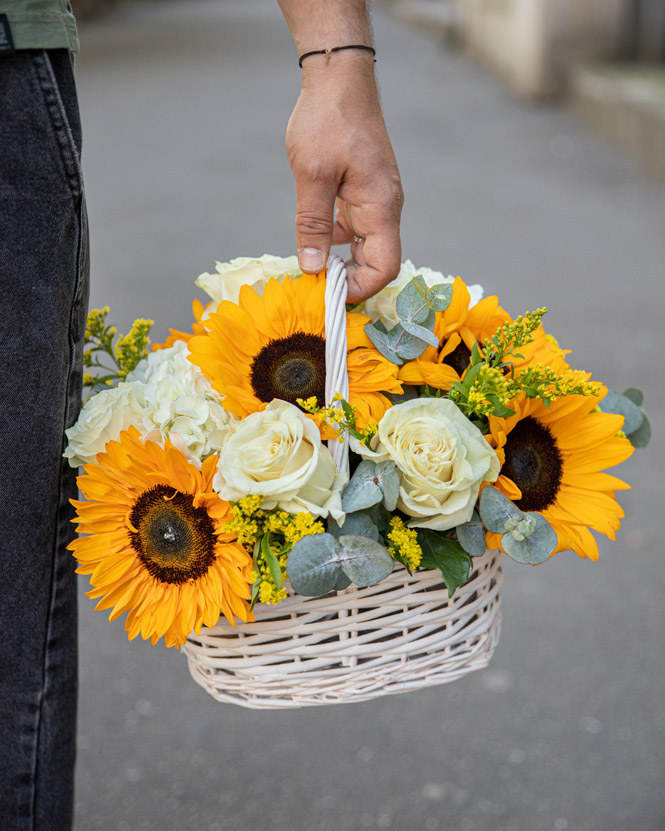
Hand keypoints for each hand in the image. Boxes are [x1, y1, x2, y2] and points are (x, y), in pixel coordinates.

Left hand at [285, 54, 403, 301]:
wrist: (339, 77)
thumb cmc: (327, 119)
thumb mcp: (312, 175)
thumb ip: (313, 224)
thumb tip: (312, 268)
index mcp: (380, 206)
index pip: (385, 267)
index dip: (360, 287)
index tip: (327, 288)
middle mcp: (386, 207)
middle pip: (378, 262)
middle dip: (349, 278)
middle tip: (314, 282)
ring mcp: (378, 199)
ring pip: (368, 247)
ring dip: (343, 261)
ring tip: (312, 263)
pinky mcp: (366, 191)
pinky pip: (358, 228)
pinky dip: (340, 240)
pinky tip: (316, 235)